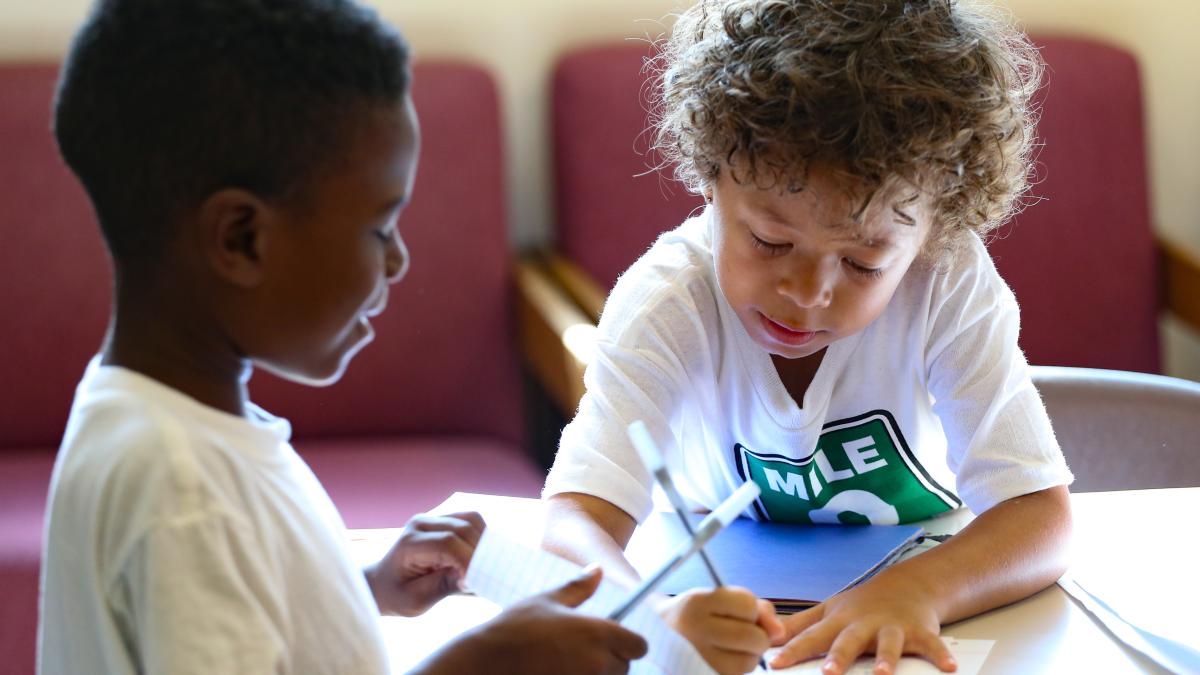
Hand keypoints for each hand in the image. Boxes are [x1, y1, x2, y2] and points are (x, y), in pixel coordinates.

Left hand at [364, 511, 484, 616]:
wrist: (382, 583)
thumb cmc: (396, 595)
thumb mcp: (415, 601)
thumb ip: (443, 587)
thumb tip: (471, 579)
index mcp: (410, 543)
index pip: (448, 544)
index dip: (468, 561)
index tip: (477, 582)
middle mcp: (422, 524)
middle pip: (464, 529)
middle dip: (480, 553)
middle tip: (489, 577)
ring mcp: (433, 518)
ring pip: (472, 520)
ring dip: (484, 542)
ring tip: (487, 567)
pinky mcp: (444, 520)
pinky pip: (471, 521)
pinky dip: (482, 537)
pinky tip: (481, 557)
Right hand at [420, 565, 647, 674]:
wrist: (485, 663)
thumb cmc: (514, 629)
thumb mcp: (546, 601)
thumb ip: (578, 588)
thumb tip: (598, 571)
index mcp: (597, 633)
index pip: (639, 645)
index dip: (629, 642)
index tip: (614, 640)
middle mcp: (597, 663)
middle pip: (625, 666)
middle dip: (611, 660)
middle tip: (582, 652)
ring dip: (598, 674)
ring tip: (569, 663)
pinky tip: (560, 672)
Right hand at [658, 587, 783, 673]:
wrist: (652, 635)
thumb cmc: (693, 613)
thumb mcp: (716, 597)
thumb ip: (754, 606)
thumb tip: (779, 632)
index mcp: (696, 602)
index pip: (747, 604)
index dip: (752, 609)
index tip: (740, 611)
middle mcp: (694, 631)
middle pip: (753, 637)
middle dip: (756, 635)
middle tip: (740, 632)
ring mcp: (696, 658)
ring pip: (749, 662)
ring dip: (748, 654)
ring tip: (729, 646)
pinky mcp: (702, 674)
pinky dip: (737, 667)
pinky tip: (723, 658)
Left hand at [769, 577, 955, 674]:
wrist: (906, 585)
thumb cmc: (861, 605)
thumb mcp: (827, 611)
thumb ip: (797, 626)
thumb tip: (764, 634)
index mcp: (838, 622)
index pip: (811, 637)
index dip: (792, 650)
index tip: (775, 663)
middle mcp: (863, 624)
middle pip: (848, 641)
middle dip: (838, 656)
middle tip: (828, 672)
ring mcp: (892, 627)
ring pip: (888, 643)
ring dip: (886, 658)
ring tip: (882, 674)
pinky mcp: (919, 631)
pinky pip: (932, 645)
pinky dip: (941, 655)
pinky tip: (949, 668)